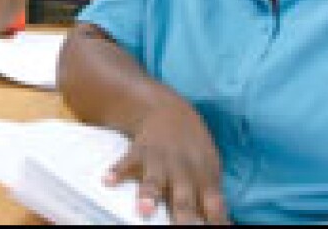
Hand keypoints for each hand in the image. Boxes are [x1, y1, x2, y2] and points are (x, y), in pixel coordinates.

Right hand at [105, 98, 229, 223]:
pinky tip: (108, 180)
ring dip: (149, 194)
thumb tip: (219, 222)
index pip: (214, 204)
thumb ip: (210, 194)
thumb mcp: (208, 166)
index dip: (216, 220)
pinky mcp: (139, 150)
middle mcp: (183, 170)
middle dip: (183, 216)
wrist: (167, 110)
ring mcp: (160, 159)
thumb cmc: (192, 146)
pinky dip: (117, 171)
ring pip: (154, 179)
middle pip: (184, 198)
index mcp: (204, 176)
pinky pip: (127, 162)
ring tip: (144, 210)